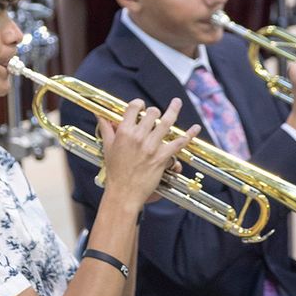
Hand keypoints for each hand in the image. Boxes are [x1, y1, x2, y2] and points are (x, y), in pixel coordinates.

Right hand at [96, 97, 198, 211]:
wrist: (123, 192)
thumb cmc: (115, 172)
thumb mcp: (107, 147)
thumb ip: (106, 128)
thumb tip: (99, 115)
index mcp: (124, 132)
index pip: (134, 108)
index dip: (139, 104)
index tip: (141, 107)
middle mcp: (138, 136)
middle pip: (152, 113)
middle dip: (154, 111)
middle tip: (155, 114)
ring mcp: (151, 146)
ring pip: (166, 122)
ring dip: (174, 110)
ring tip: (177, 102)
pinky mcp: (162, 157)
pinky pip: (179, 142)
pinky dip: (189, 135)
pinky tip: (195, 128)